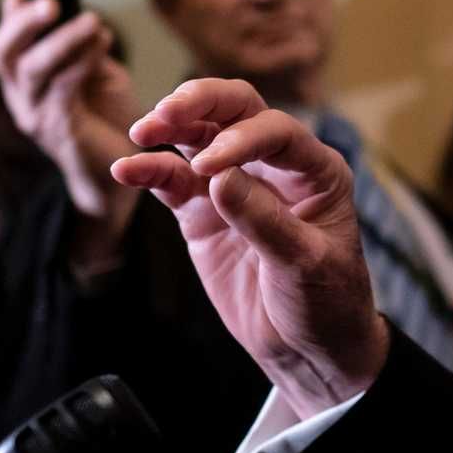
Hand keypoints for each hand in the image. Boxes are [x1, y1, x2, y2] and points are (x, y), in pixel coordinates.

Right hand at [0, 0, 141, 258]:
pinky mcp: (59, 130)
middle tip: (50, 0)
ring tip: (92, 20)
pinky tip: (102, 44)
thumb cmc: (108, 117)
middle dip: (23, 22)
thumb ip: (82, 49)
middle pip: (4, 53)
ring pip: (33, 69)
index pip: (7, 43)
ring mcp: (35, 116)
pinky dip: (81, 62)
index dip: (10, 14)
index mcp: (24, 81)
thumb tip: (81, 18)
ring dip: (63, 40)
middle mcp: (21, 97)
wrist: (122, 171)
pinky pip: (62, 89)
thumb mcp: (95, 73)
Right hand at [111, 79, 387, 417]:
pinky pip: (173, 183)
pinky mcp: (203, 213)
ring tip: (140, 133)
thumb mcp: (305, 265)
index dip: (241, 139)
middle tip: (164, 114)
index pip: (277, 131)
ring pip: (199, 138)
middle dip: (200, 103)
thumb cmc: (326, 301)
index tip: (209, 167)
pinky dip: (150, 172)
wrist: (309, 349)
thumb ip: (263, 221)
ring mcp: (236, 187)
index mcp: (316, 171)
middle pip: (236, 111)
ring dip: (169, 128)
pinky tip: (126, 170)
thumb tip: (218, 178)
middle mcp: (276, 168)